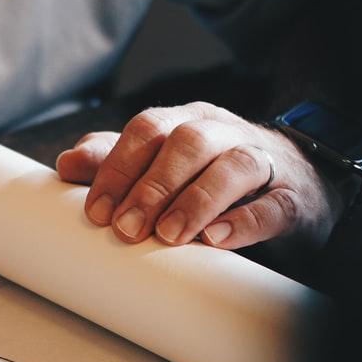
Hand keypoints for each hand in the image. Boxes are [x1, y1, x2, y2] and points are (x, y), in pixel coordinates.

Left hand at [55, 101, 346, 249]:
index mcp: (186, 122)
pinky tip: (216, 239)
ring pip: (232, 166)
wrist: (295, 184)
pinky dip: (244, 221)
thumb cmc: (210, 174)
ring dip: (195, 200)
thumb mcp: (160, 164)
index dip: (118, 168)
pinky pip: (273, 204)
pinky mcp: (292, 197)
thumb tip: (65, 164)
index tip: (96, 212)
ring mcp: (263, 161)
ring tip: (168, 236)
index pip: (147, 130)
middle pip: (187, 143)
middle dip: (151, 186)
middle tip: (126, 229)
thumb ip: (114, 161)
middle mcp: (224, 132)